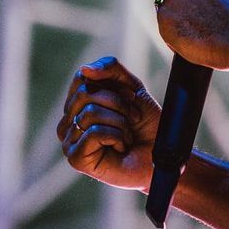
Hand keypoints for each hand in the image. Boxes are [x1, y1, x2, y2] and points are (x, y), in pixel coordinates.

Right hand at [56, 56, 159, 191]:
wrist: (161, 154)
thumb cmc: (146, 124)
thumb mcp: (132, 88)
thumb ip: (110, 69)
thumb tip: (84, 69)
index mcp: (77, 104)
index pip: (82, 77)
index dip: (112, 84)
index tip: (132, 97)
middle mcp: (68, 122)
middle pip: (85, 93)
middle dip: (118, 103)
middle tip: (133, 118)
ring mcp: (69, 141)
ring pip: (90, 112)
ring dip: (120, 122)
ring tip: (127, 136)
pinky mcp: (75, 159)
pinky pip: (93, 132)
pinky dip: (116, 136)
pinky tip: (121, 147)